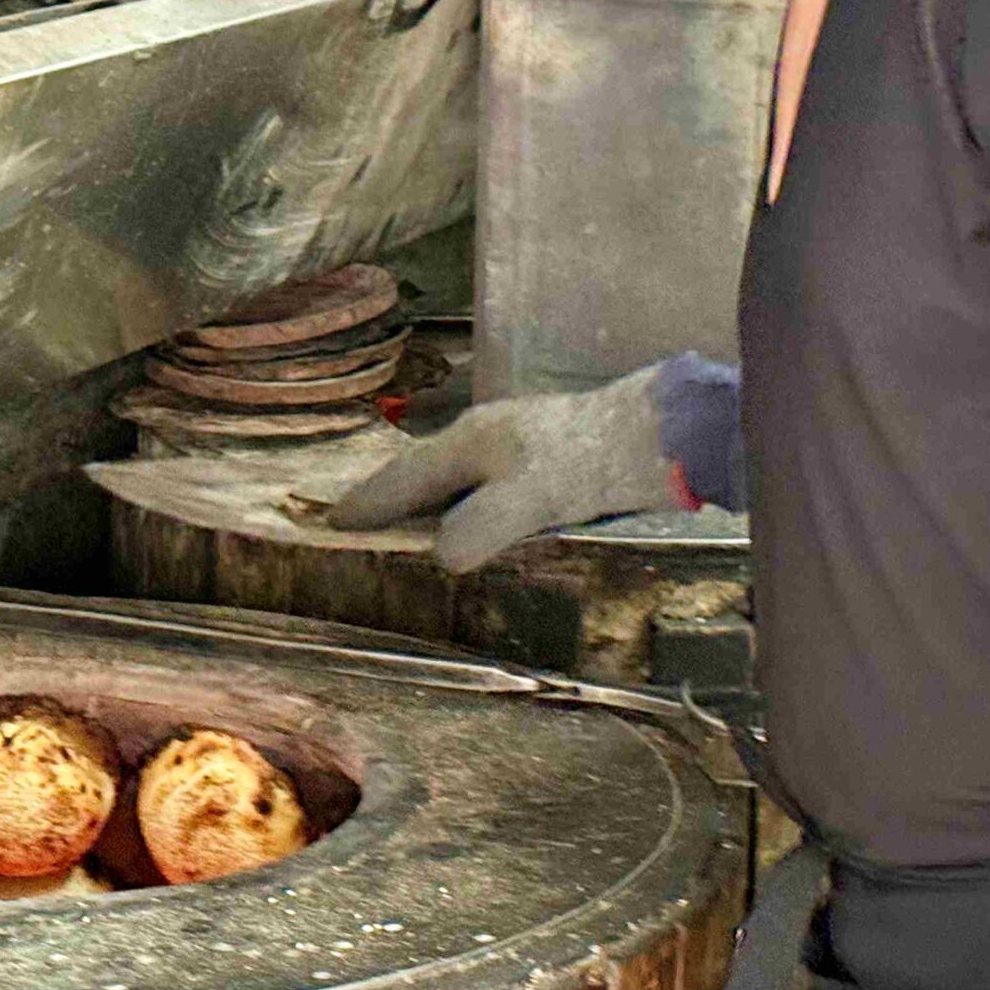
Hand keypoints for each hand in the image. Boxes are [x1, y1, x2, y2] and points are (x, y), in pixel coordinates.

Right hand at [325, 365, 676, 570]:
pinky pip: (481, 482)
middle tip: (353, 524)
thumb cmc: (593, 462)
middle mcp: (483, 435)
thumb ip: (480, 528)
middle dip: (387, 500)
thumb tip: (439, 556)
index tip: (329, 523)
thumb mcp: (531, 500)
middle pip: (422, 472)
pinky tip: (471, 519)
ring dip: (424, 502)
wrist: (661, 433)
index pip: (403, 480)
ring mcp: (513, 441)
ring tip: (402, 527)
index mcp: (470, 441)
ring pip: (452, 475)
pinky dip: (461, 502)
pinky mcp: (541, 455)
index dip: (366, 505)